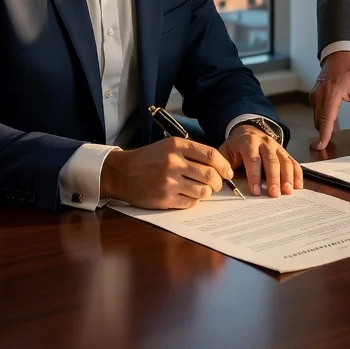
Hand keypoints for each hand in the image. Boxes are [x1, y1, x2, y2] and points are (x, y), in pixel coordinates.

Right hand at [100, 137, 234, 208]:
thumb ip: (190, 152)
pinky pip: (190, 202)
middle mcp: (173, 162)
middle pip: (210, 175)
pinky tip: (188, 196)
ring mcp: (169, 181)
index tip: (228, 172)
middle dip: (219, 182)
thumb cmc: (148, 159)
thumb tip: (217, 165)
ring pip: (203, 191)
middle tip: (217, 184)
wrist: (122, 173)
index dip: (224, 165)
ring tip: (203, 190)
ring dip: (207, 192)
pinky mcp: (164, 198)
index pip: (210, 155)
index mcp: (176, 145)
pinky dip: (194, 200)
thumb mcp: (168, 146)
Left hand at [219, 126, 302, 197]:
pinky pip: (293, 161)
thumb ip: (224, 164)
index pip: (253, 159)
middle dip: (273, 178)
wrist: (247, 131)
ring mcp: (276, 146)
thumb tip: (222, 180)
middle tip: (274, 194)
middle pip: (271, 161)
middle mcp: (265, 143)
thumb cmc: (236, 146)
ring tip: (288, 191)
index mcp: (248, 142)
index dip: (254, 176)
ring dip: (288, 177)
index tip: (256, 191)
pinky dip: (297, 174)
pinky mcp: (284, 152)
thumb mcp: (226, 151)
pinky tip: (298, 186)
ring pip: (284, 161)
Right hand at [309, 50, 349, 149]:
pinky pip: (317, 111)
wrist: (339, 55)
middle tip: (331, 144)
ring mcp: (315, 94)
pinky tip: (332, 120)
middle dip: (324, 133)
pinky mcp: (314, 95)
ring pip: (317, 118)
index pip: (326, 118)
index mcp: (332, 93)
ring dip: (324, 126)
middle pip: (319, 121)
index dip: (324, 134)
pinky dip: (323, 118)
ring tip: (333, 132)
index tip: (321, 145)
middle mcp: (320, 95)